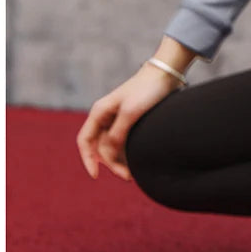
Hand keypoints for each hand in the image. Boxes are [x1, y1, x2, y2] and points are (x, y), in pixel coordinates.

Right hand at [76, 63, 183, 180]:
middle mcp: (105, 116)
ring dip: (119, 160)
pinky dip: (127, 153)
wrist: (165, 75)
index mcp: (99, 112)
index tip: (96, 176)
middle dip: (111, 164)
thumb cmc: (147, 90)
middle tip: (128, 176)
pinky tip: (137, 160)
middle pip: (100, 147)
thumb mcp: (131, 113)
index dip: (87, 159)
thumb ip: (117, 134)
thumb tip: (107, 154)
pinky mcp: (130, 120)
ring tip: (134, 172)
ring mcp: (117, 118)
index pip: (85, 141)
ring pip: (112, 146)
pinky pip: (123, 141)